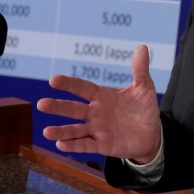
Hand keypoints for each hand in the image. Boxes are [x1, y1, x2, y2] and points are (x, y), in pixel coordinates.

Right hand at [37, 45, 161, 163]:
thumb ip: (140, 70)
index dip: (69, 84)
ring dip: (61, 131)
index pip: (82, 88)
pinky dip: (73, 146)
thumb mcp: (144, 88)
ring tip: (46, 132)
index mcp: (102, 96)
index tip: (53, 80)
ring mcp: (97, 129)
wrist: (152, 134)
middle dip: (58, 107)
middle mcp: (95, 112)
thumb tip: (142, 47)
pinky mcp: (102, 145)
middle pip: (73, 109)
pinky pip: (85, 145)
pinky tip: (61, 145)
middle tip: (41, 104)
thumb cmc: (143, 108)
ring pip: (75, 130)